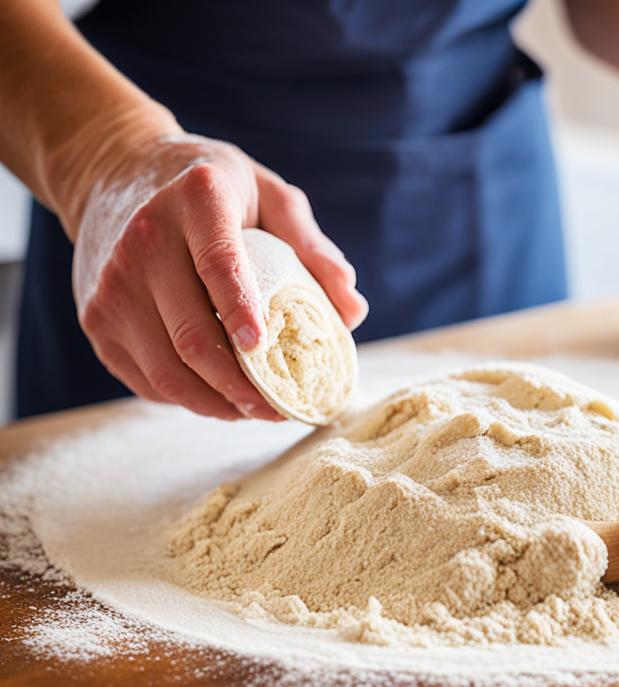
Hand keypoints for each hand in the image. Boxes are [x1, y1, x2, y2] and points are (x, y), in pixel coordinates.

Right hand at [74, 133, 367, 419]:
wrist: (117, 173)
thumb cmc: (213, 190)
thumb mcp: (269, 195)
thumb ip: (314, 247)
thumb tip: (352, 310)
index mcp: (197, 200)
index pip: (219, 263)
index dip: (241, 311)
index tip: (264, 347)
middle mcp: (144, 241)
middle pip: (193, 335)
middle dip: (244, 386)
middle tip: (284, 408)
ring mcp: (112, 285)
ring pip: (168, 370)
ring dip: (219, 404)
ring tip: (259, 411)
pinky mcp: (96, 320)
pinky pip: (148, 379)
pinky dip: (189, 399)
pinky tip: (222, 399)